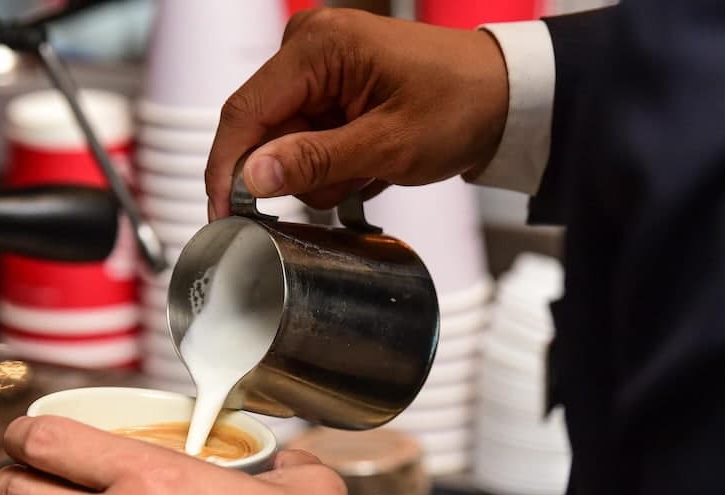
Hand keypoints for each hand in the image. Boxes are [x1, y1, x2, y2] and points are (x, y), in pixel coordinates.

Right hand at [206, 8, 508, 217]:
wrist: (502, 98)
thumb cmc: (460, 105)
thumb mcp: (388, 145)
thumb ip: (315, 162)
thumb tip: (252, 177)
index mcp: (318, 48)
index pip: (244, 113)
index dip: (227, 170)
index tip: (222, 216)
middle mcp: (309, 50)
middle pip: (263, 133)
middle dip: (296, 175)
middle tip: (348, 185)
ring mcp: (318, 71)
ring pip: (286, 146)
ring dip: (323, 174)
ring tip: (371, 169)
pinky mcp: (330, 91)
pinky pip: (308, 142)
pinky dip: (335, 165)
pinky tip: (369, 163)